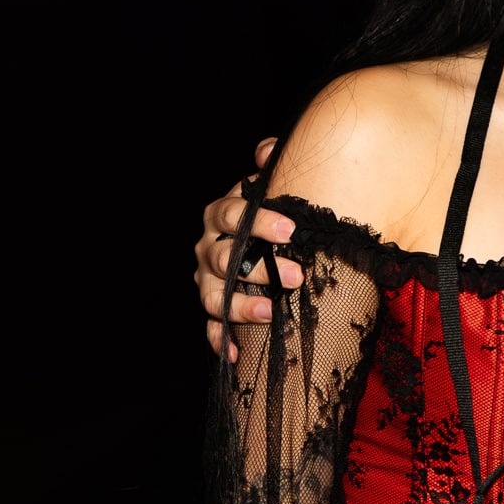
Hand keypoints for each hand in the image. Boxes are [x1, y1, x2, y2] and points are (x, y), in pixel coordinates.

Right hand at [195, 138, 303, 358]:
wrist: (263, 240)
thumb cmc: (270, 212)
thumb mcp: (271, 185)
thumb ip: (270, 164)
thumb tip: (267, 149)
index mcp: (221, 215)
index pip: (231, 214)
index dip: (258, 221)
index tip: (291, 230)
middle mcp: (208, 247)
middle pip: (224, 258)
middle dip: (261, 269)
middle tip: (297, 277)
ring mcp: (206, 280)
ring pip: (213, 296)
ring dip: (242, 307)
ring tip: (272, 313)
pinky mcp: (213, 307)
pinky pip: (211, 326)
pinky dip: (221, 340)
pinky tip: (236, 354)